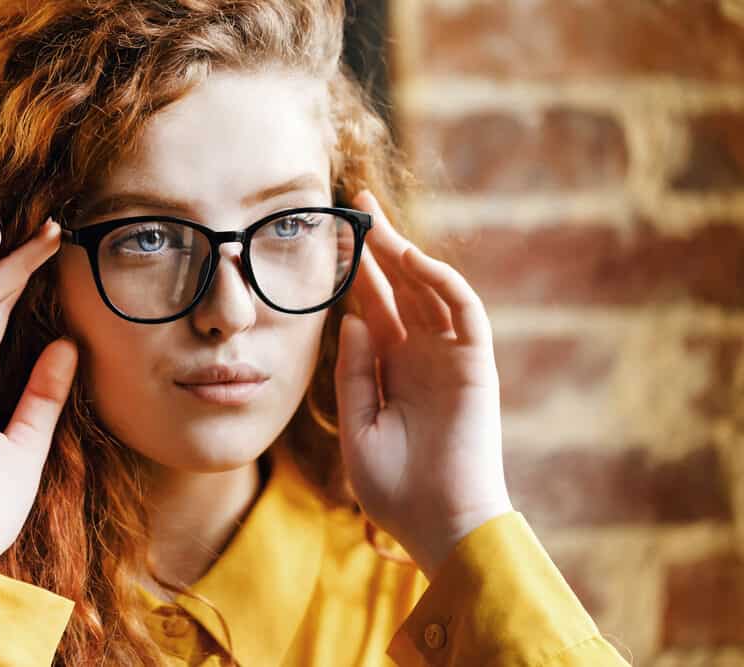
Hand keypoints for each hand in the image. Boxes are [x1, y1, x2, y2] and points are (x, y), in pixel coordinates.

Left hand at [334, 190, 512, 580]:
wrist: (437, 524)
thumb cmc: (395, 487)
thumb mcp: (358, 425)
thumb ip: (354, 371)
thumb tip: (349, 318)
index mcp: (391, 369)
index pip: (374, 307)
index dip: (357, 272)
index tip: (336, 237)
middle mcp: (420, 356)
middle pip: (402, 288)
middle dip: (381, 247)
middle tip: (360, 204)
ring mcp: (450, 358)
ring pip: (431, 291)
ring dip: (407, 255)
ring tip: (377, 221)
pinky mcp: (476, 365)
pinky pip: (465, 313)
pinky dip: (444, 284)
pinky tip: (415, 260)